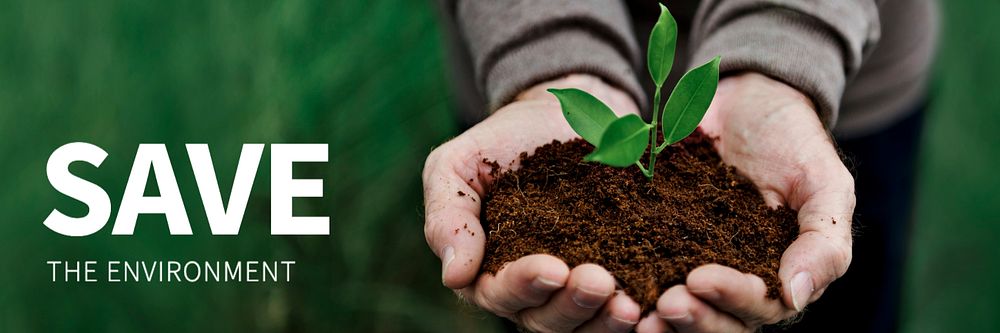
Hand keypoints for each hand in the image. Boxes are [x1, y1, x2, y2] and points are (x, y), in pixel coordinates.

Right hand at [423, 74, 643, 331]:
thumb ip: (447, 217)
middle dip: (572, 306)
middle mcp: (534, 293)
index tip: (552, 267)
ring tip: (630, 305)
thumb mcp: (456, 167)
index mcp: (489, 272)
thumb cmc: (499, 144)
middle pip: (547, 320)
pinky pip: (626, 309)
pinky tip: (657, 305)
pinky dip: (642, 314)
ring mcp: (578, 289)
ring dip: (605, 321)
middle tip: (598, 282)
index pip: (501, 293)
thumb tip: (455, 276)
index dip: (524, 285)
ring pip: (586, 326)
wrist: (559, 115)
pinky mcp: (622, 275)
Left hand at [636, 73, 854, 331]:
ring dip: (653, 315)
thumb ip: (824, 242)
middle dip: (690, 318)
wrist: (747, 98)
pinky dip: (624, 278)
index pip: (755, 308)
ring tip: (629, 308)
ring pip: (673, 307)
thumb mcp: (825, 184)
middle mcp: (730, 280)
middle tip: (663, 303)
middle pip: (712, 320)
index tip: (699, 279)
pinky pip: (637, 266)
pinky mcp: (654, 239)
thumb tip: (796, 297)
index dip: (729, 299)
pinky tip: (604, 277)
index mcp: (774, 278)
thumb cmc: (795, 142)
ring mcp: (689, 262)